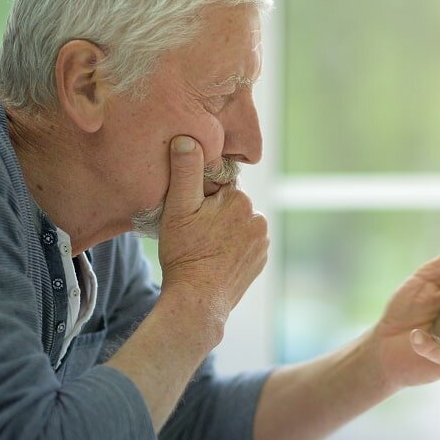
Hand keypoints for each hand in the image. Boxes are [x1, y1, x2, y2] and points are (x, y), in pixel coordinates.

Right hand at [157, 135, 268, 342]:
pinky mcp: (260, 260)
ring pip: (238, 223)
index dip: (201, 194)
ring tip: (203, 246)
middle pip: (230, 203)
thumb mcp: (177, 209)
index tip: (189, 211)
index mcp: (240, 199)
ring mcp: (262, 242)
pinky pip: (244, 243)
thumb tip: (189, 138)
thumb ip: (185, 171)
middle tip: (193, 231)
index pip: (220, 184)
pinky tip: (214, 257)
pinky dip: (231, 246)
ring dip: (223, 229)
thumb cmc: (184, 254)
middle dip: (214, 212)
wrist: (198, 300)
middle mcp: (258, 217)